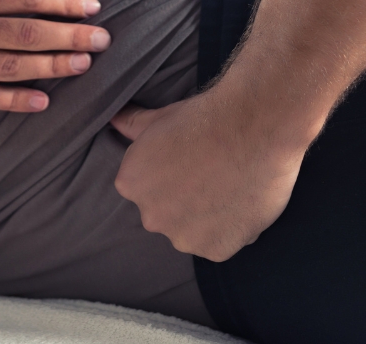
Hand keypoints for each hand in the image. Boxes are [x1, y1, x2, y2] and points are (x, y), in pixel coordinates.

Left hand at [111, 88, 313, 261]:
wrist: (251, 128)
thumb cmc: (204, 118)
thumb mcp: (160, 117)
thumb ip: (132, 124)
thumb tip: (114, 119)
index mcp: (131, 185)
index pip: (148, 188)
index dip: (172, 175)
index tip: (191, 162)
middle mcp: (150, 217)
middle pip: (168, 213)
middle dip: (186, 199)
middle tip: (212, 173)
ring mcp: (183, 237)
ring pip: (194, 232)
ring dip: (208, 218)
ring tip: (230, 187)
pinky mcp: (216, 249)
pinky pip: (222, 243)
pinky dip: (233, 229)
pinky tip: (243, 202)